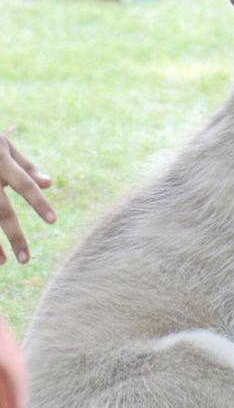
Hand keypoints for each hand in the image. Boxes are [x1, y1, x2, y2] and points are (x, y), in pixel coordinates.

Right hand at [0, 130, 55, 264]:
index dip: (38, 203)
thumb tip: (49, 184)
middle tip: (26, 260)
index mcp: (0, 161)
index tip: (54, 221)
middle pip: (1, 211)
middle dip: (14, 235)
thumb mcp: (4, 145)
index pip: (24, 185)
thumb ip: (27, 167)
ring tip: (2, 262)